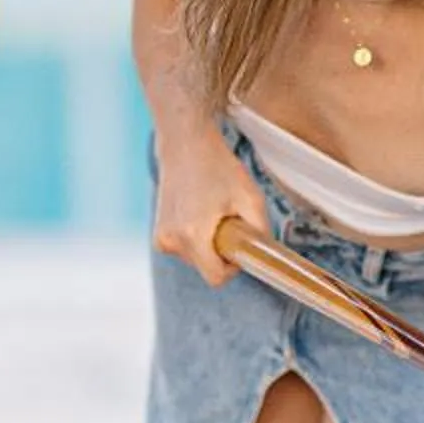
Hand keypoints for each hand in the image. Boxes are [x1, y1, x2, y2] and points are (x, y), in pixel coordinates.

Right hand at [151, 126, 271, 284]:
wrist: (184, 144)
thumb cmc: (218, 167)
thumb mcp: (251, 197)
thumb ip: (261, 232)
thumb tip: (265, 256)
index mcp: (193, 235)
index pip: (216, 278)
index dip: (233, 268)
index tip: (239, 246)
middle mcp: (171, 241)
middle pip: (207, 268)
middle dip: (221, 251)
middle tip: (226, 219)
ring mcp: (161, 238)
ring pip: (196, 259)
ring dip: (208, 243)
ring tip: (211, 211)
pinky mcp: (158, 234)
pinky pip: (185, 250)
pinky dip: (196, 238)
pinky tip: (198, 213)